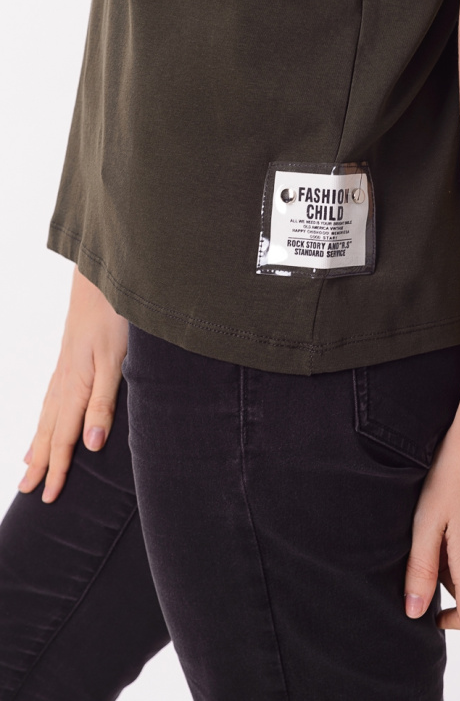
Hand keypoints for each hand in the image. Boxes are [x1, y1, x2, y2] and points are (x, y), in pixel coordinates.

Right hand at [18, 265, 127, 503]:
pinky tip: (44, 419)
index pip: (63, 438)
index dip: (58, 468)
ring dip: (38, 442)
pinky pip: (50, 397)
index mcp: (76, 386)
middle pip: (48, 430)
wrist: (103, 278)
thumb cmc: (114, 317)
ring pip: (46, 414)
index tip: (49, 497)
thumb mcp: (115, 361)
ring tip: (28, 465)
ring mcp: (64, 368)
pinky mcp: (69, 357)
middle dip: (40, 462)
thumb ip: (104, 403)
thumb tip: (91, 446)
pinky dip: (43, 417)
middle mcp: (65, 380)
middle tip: (28, 491)